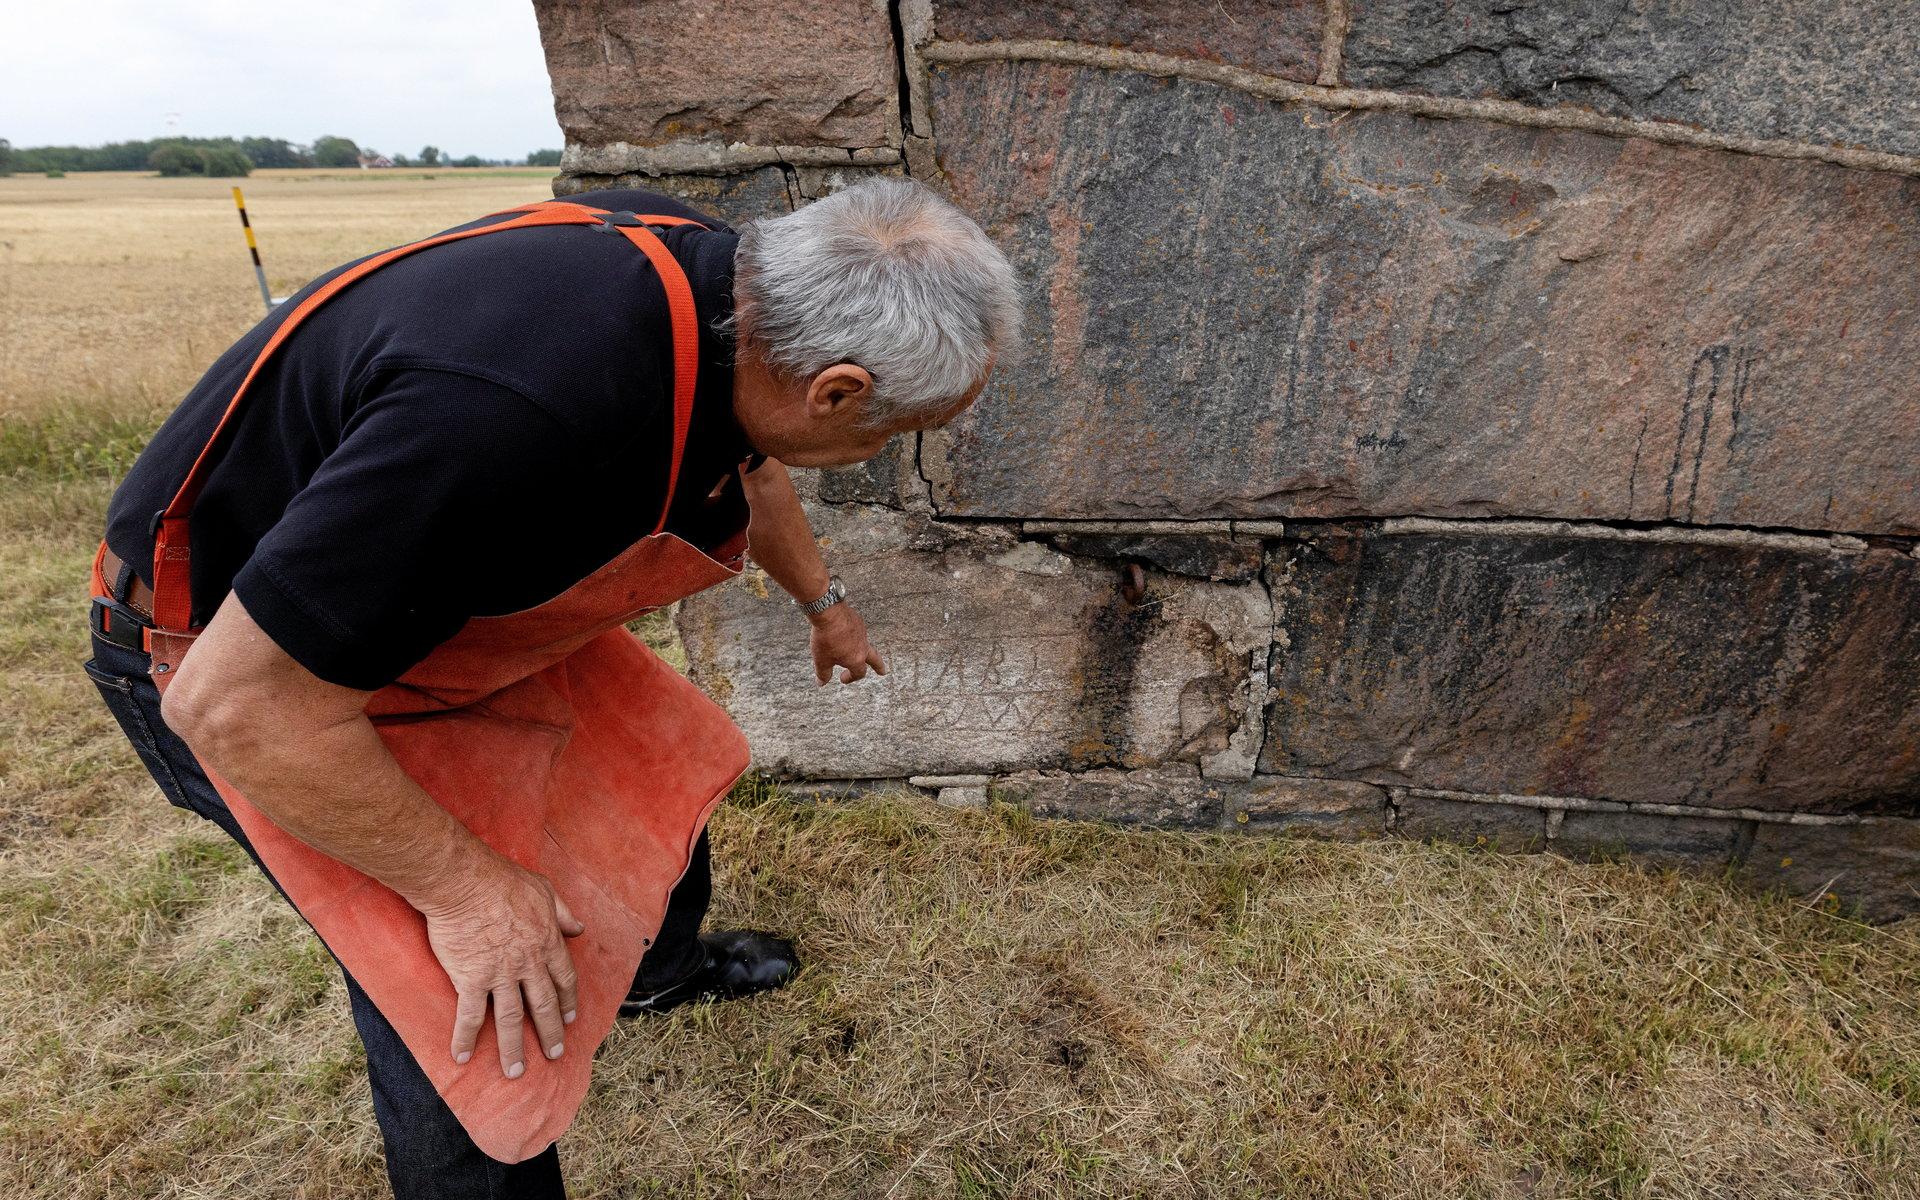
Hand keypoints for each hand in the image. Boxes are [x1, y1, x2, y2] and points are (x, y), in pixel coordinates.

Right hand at [420, 855, 584, 1078]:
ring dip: (514, 1048)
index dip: (568, 1002)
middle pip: (543, 1005)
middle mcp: (528, 964)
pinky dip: (466, 1038)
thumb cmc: (503, 881)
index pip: (564, 980)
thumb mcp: (544, 890)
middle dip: (550, 1033)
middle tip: (554, 1055)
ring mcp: (500, 975)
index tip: (570, 1019)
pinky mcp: (471, 979)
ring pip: (511, 1019)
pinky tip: (463, 1056)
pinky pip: (470, 1016)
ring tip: (515, 1071)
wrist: (465, 883)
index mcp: (547, 943)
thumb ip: (562, 913)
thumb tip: (579, 928)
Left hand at [809, 602, 886, 685]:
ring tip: (852, 648)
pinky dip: (852, 635)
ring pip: (864, 644)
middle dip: (879, 667)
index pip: (859, 673)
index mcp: (856, 659)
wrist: (829, 613)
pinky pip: (856, 631)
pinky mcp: (858, 621)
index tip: (842, 678)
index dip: (851, 678)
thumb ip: (823, 673)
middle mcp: (863, 647)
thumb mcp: (821, 660)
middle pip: (875, 659)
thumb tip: (821, 683)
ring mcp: (862, 633)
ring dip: (861, 649)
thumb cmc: (825, 639)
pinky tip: (842, 632)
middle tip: (882, 672)